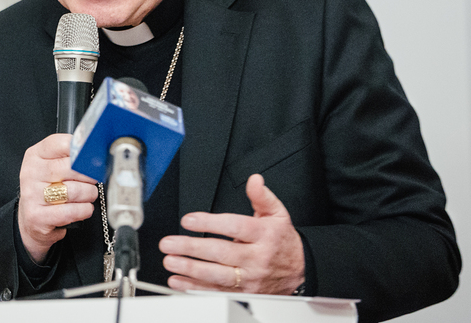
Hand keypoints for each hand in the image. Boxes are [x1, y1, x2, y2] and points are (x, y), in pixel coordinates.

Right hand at [17, 134, 97, 263]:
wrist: (32, 218)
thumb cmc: (48, 189)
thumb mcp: (53, 166)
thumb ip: (70, 157)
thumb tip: (96, 152)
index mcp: (35, 155)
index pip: (61, 144)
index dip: (82, 151)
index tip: (92, 158)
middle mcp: (31, 172)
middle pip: (70, 167)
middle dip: (90, 175)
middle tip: (93, 179)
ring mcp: (32, 195)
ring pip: (74, 190)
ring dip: (89, 194)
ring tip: (88, 195)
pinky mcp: (37, 216)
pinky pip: (71, 211)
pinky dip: (84, 210)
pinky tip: (83, 208)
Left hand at [158, 174, 304, 293]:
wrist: (301, 269)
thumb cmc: (283, 240)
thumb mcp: (278, 214)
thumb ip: (262, 196)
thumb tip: (254, 180)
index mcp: (264, 235)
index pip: (235, 227)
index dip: (210, 223)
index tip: (188, 220)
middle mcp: (256, 257)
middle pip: (221, 253)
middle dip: (192, 248)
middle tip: (169, 243)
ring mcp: (250, 277)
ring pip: (218, 275)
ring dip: (191, 269)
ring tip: (170, 261)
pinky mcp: (245, 292)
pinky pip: (217, 290)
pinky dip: (196, 287)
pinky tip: (178, 281)